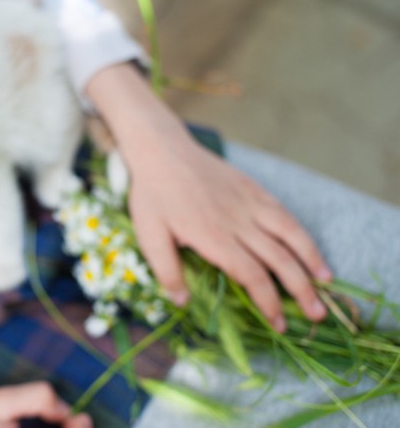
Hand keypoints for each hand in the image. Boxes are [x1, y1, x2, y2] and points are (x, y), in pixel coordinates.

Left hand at [86, 64, 332, 331]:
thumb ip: (166, 270)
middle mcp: (239, 222)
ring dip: (311, 260)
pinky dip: (301, 232)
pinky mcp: (253, 188)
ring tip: (327, 283)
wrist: (162, 150)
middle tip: (316, 315)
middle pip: (279, 260)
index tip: (277, 324)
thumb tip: (181, 301)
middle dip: (301, 290)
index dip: (268, 303)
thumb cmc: (153, 195)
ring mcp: (250, 203)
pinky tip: (308, 246)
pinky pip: (284, 213)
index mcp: (215, 237)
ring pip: (290, 234)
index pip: (252, 276)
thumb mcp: (149, 235)